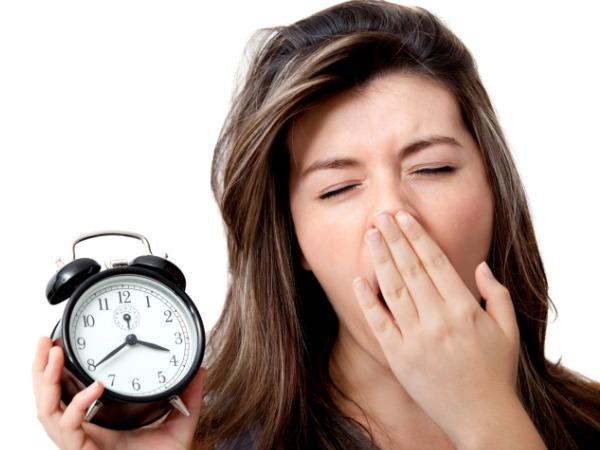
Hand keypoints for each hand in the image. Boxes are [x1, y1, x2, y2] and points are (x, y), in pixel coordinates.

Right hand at [33, 336, 206, 449]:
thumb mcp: (179, 424)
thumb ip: (189, 397)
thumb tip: (200, 370)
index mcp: (98, 420)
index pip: (70, 390)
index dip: (61, 368)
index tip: (63, 343)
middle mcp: (84, 429)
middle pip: (50, 396)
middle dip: (41, 367)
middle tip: (46, 341)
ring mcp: (80, 441)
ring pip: (47, 409)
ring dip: (46, 379)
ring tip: (53, 354)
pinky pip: (68, 428)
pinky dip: (76, 405)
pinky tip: (94, 388)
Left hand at [352, 211, 521, 446]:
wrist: (481, 417)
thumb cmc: (496, 372)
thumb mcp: (508, 330)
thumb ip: (495, 294)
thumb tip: (479, 265)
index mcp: (464, 309)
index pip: (434, 263)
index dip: (417, 237)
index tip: (404, 217)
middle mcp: (438, 319)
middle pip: (410, 269)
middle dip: (394, 239)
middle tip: (380, 217)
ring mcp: (416, 338)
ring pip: (393, 289)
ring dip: (380, 260)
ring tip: (370, 236)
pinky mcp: (398, 357)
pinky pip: (379, 323)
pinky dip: (367, 300)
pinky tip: (358, 279)